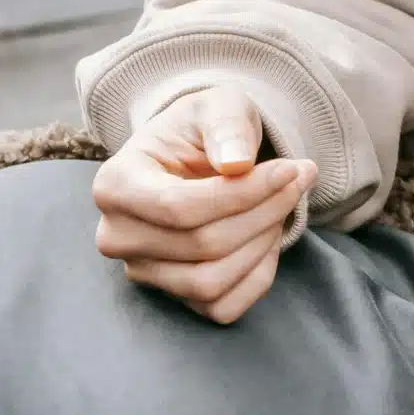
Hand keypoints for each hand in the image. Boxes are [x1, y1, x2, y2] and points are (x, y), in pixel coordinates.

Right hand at [93, 82, 315, 324]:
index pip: (180, 207)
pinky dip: (256, 277)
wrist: (195, 156)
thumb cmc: (204, 130)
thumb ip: (227, 126)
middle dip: (265, 212)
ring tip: (281, 206)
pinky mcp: (171, 297)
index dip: (245, 193)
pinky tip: (266, 238)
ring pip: (211, 282)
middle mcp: (117, 236)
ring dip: (262, 244)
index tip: (292, 168)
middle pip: (203, 245)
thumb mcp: (218, 106)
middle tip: (298, 179)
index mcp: (115, 184)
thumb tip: (237, 164)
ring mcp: (141, 272)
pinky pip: (221, 308)